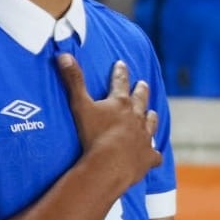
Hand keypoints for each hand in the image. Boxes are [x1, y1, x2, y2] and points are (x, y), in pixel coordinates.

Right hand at [57, 56, 161, 188]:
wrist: (111, 164)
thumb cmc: (95, 134)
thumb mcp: (80, 105)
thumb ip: (73, 81)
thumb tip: (63, 55)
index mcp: (121, 103)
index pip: (120, 82)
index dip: (120, 72)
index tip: (121, 63)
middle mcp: (136, 117)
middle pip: (140, 100)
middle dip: (141, 90)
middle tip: (144, 83)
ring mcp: (145, 137)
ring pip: (151, 123)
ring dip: (151, 117)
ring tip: (153, 113)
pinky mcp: (148, 157)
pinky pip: (154, 155)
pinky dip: (154, 154)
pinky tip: (155, 155)